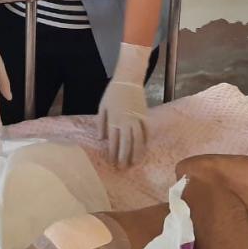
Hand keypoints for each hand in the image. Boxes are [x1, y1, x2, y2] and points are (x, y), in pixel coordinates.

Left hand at [98, 43, 151, 166]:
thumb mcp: (102, 106)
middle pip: (126, 143)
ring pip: (137, 140)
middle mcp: (126, 122)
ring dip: (136, 153)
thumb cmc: (113, 93)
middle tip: (123, 168)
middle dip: (124, 157)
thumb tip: (101, 138)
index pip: (113, 141)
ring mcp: (137, 119)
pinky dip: (146, 142)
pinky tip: (144, 150)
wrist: (128, 80)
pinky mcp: (145, 116)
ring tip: (135, 163)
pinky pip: (146, 132)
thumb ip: (101, 123)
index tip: (112, 162)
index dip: (113, 153)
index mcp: (114, 119)